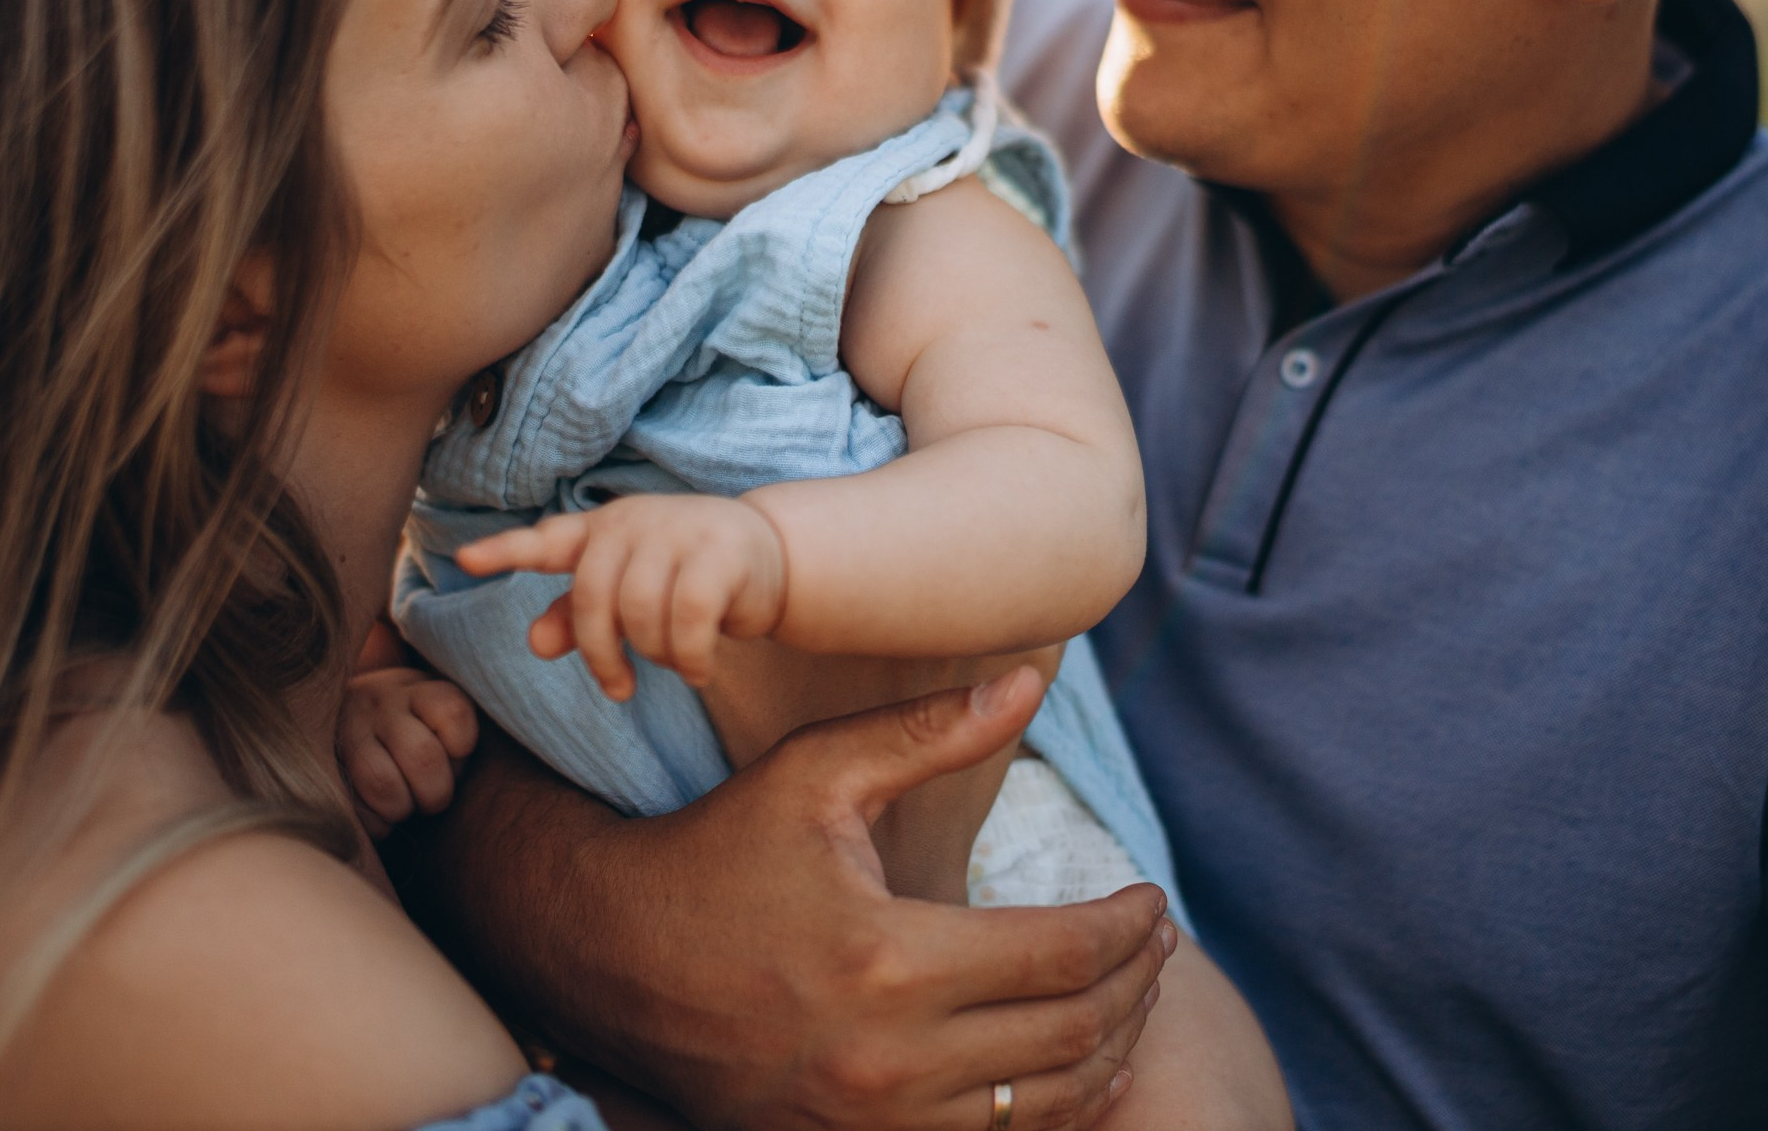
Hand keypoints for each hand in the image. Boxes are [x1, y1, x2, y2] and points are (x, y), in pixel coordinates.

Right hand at [339, 666, 477, 839]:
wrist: (340, 709)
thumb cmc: (413, 723)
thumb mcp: (438, 707)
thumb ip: (459, 725)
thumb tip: (490, 762)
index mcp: (420, 689)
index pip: (453, 712)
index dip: (461, 745)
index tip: (457, 752)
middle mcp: (382, 704)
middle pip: (423, 756)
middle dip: (436, 791)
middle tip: (433, 798)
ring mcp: (349, 732)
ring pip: (383, 784)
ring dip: (402, 808)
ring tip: (404, 806)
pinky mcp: (326, 768)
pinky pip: (354, 808)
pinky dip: (374, 823)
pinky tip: (379, 815)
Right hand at [387, 668, 1168, 1129]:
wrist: (608, 957)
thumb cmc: (717, 849)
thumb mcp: (816, 774)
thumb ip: (929, 732)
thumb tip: (1029, 681)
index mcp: (887, 958)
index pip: (1062, 955)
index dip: (1129, 929)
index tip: (1155, 899)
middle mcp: (885, 1057)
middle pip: (1068, 1035)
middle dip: (1136, 988)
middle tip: (1159, 945)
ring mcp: (866, 1120)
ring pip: (1041, 1107)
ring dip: (1107, 1052)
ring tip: (1132, 998)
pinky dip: (1049, 1110)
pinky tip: (1073, 1063)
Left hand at [458, 495, 786, 699]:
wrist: (770, 557)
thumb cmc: (686, 575)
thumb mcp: (629, 591)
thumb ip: (579, 616)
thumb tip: (535, 644)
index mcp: (603, 529)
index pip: (547, 540)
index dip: (505, 550)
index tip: (465, 560)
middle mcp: (634, 522)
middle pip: (593, 599)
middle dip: (602, 654)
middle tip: (619, 688)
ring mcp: (679, 532)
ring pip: (642, 615)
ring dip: (656, 657)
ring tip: (674, 664)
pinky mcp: (720, 553)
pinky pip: (689, 623)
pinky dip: (690, 660)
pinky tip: (699, 671)